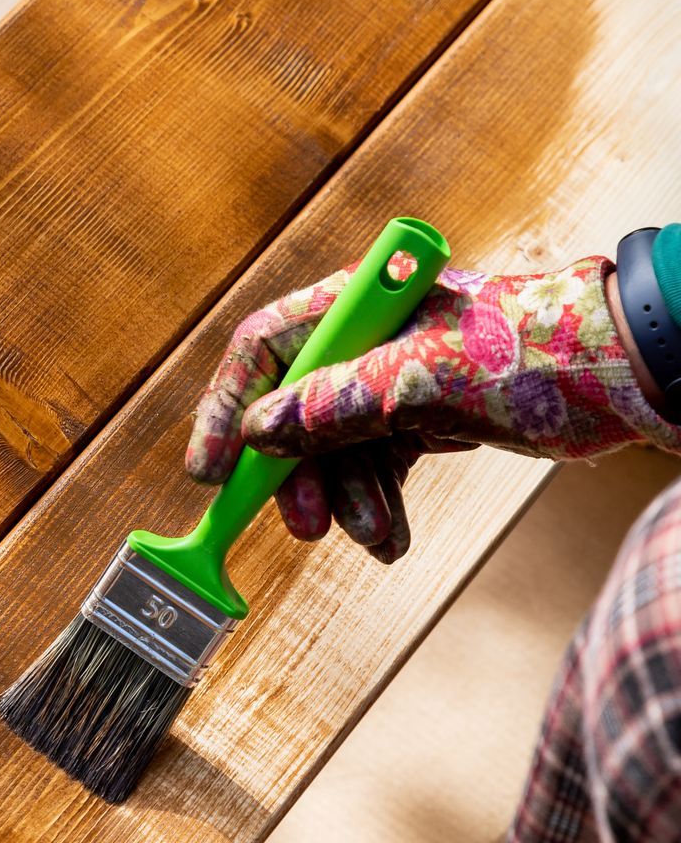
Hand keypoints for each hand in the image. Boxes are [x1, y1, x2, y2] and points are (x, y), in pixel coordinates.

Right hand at [185, 255, 674, 562]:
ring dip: (347, 500)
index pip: (263, 349)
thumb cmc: (537, 353)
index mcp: (361, 305)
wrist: (630, 375)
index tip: (213, 472)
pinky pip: (376, 465)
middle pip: (293, 410)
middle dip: (298, 475)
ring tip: (374, 538)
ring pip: (335, 448)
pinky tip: (390, 538)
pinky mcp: (424, 416)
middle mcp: (369, 338)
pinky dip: (378, 503)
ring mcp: (395, 379)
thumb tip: (258, 433)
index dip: (227, 409)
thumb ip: (335, 404)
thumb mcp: (424, 381)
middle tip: (307, 526)